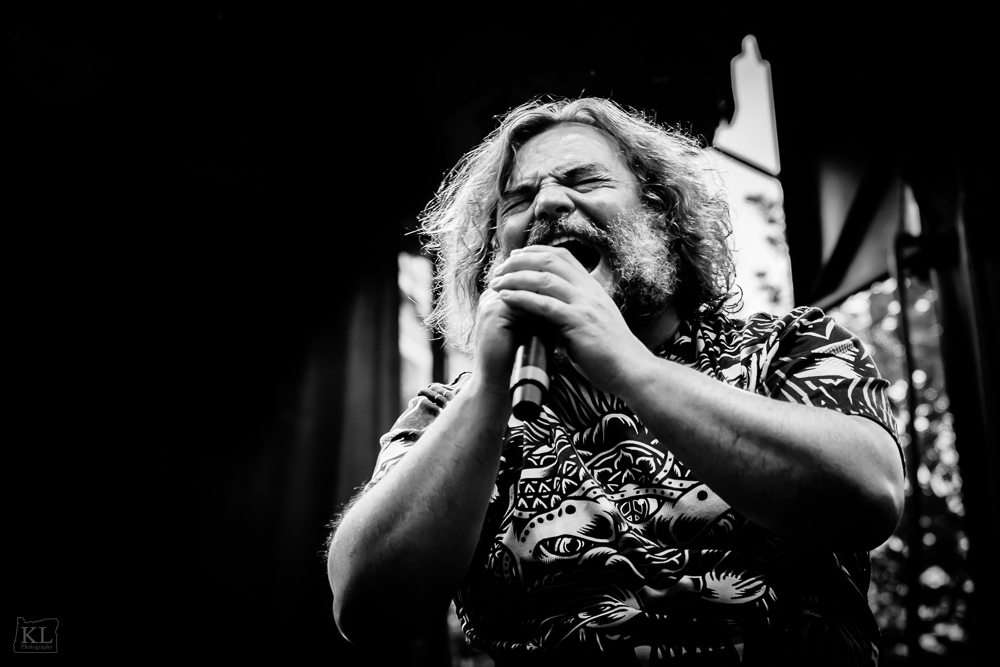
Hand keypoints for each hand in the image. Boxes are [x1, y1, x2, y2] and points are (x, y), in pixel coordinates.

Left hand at [487, 245, 648, 393]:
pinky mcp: (578, 322)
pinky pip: (544, 305)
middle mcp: (589, 291)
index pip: (562, 256)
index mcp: (593, 288)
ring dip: (515, 278)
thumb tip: (551, 316)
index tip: (516, 256)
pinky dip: (521, 298)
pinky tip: (505, 298)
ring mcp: (584, 305)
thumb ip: (573, 313)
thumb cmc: (610, 353)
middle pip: (549, 260)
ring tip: (496, 282)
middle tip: (500, 268)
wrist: (631, 370)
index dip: (536, 252)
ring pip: (544, 279)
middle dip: (520, 261)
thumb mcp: (593, 323)